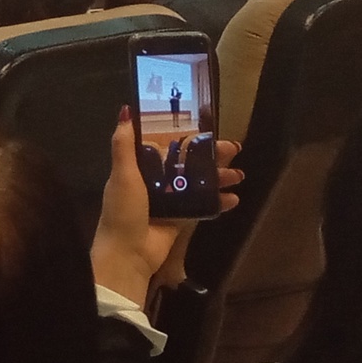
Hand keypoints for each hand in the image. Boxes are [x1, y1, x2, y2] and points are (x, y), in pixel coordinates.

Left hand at [91, 113, 239, 307]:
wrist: (129, 253)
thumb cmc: (124, 211)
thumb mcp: (122, 174)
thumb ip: (124, 144)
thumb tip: (125, 109)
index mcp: (138, 168)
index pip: (166, 146)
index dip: (186, 138)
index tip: (208, 130)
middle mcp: (154, 182)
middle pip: (186, 164)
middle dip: (210, 157)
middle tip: (234, 150)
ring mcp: (169, 201)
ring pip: (197, 184)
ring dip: (218, 179)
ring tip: (238, 176)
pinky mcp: (180, 220)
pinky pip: (202, 207)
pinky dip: (217, 203)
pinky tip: (233, 199)